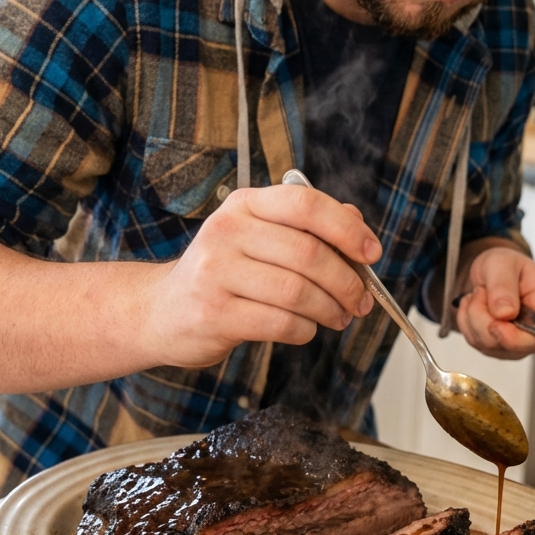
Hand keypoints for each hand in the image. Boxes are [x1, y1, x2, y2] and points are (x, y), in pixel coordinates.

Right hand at [145, 185, 378, 367]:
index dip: (347, 228)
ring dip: (330, 310)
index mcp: (244, 205)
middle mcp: (226, 231)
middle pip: (308, 253)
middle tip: (361, 301)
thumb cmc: (223, 274)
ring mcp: (216, 272)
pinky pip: (280, 322)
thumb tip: (358, 224)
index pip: (305, 204)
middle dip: (347, 282)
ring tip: (338, 317)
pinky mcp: (214, 313)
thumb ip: (305, 228)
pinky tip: (306, 329)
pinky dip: (305, 330)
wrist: (162, 311)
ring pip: (298, 292)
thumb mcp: (257, 238)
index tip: (371, 253)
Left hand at [453, 246, 534, 358]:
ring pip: (487, 345)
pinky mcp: (499, 347)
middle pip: (507, 345)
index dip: (514, 339)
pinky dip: (467, 323)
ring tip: (479, 294)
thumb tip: (505, 314)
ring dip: (472, 318)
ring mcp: (518, 343)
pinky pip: (475, 342)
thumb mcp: (502, 263)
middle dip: (483, 318)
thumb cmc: (505, 264)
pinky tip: (475, 306)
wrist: (493, 270)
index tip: (494, 324)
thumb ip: (503, 286)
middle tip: (481, 291)